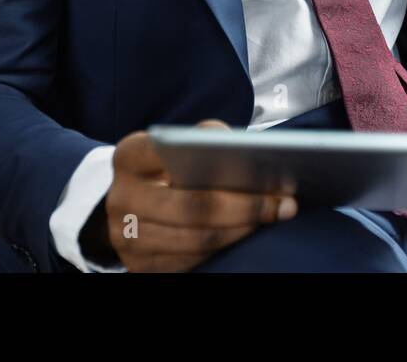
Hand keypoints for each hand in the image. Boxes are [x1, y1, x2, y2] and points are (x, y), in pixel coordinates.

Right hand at [92, 119, 298, 271]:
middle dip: (245, 206)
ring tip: (273, 218)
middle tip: (285, 204)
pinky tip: (246, 236)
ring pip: (195, 241)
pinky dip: (223, 251)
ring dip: (241, 231)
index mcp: (129, 157)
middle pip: (192, 206)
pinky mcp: (137, 267)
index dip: (224, 165)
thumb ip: (204, 140)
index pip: (174, 155)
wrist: (127, 204)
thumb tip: (249, 154)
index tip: (265, 168)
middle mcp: (121, 198)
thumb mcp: (174, 146)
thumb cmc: (164, 169)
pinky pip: (188, 264)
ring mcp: (125, 237)